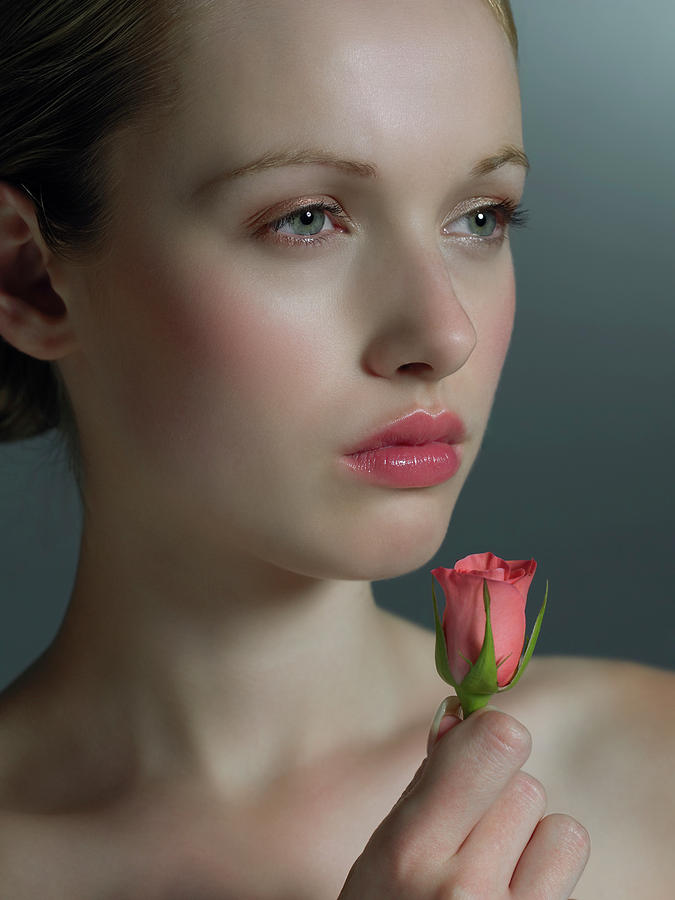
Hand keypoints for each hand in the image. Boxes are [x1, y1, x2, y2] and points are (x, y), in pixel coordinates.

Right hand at [338, 700, 589, 898]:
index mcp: (409, 852)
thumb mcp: (382, 853)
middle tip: (469, 837)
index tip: (474, 752)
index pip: (496, 743)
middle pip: (526, 784)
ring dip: (532, 842)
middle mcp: (465, 891)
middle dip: (499, 800)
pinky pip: (569, 871)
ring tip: (495, 873)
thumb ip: (425, 784)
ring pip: (561, 829)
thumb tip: (464, 713)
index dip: (488, 738)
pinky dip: (546, 878)